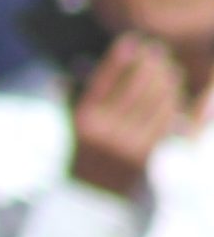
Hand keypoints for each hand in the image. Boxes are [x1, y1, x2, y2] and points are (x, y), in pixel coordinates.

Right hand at [70, 33, 184, 197]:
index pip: (105, 80)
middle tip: (159, 54)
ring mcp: (126, 141)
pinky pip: (167, 118)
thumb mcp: (71, 126)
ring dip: (169, 80)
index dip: (120, 58)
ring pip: (158, 99)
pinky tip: (174, 94)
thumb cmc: (83, 153)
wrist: (91, 194)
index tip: (132, 42)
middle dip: (153, 64)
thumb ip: (69, 100)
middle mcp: (104, 129)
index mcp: (85, 118)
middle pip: (138, 84)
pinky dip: (174, 102)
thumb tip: (60, 79)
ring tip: (170, 71)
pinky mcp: (146, 152)